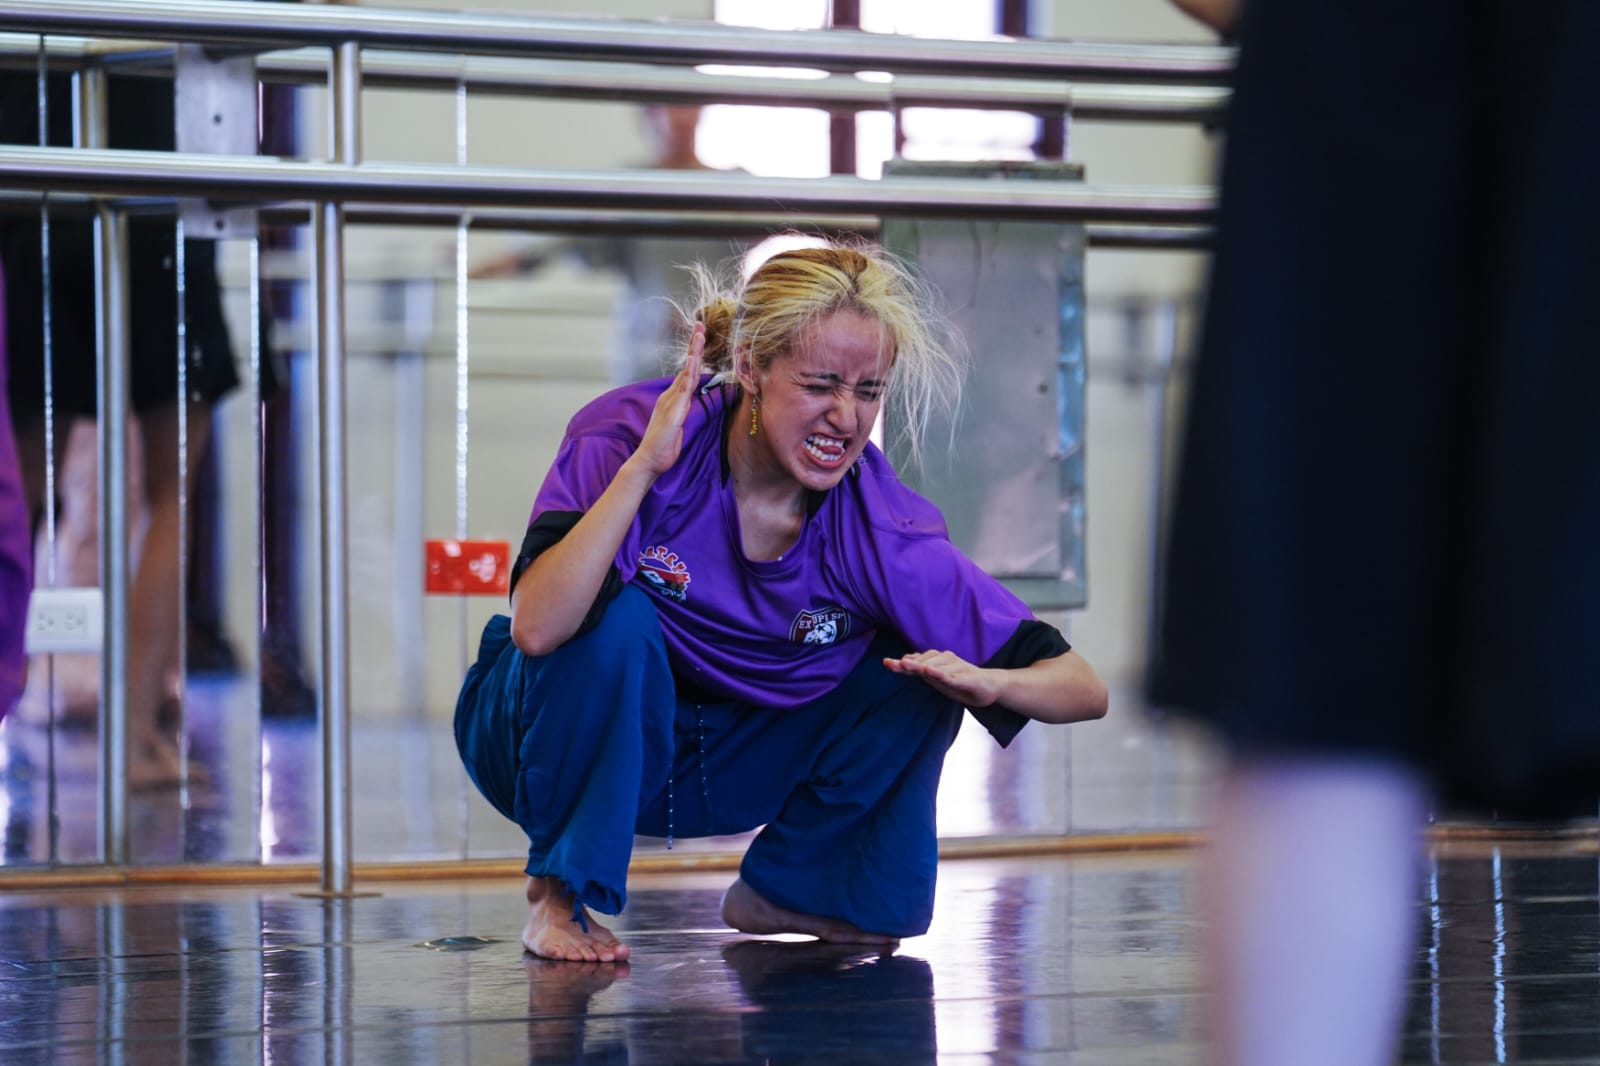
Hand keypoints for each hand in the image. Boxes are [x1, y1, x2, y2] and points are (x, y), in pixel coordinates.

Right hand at [630, 323, 704, 477]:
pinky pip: (684, 387)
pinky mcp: (673, 409)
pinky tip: (695, 359)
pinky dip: (690, 371)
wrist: (649, 460)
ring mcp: (671, 401)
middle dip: (694, 345)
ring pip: (686, 371)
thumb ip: (682, 413)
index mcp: (673, 399)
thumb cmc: (663, 447)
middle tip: (701, 325)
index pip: (687, 373)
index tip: (700, 339)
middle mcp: (671, 396)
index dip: (694, 355)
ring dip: (694, 351)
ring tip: (700, 333)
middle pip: (687, 366)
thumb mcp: (677, 426)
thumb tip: (687, 405)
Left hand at [882, 649, 1000, 707]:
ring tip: (905, 665)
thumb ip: (921, 670)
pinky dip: (940, 674)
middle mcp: (945, 663)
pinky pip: (951, 677)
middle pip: (924, 663)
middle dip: (908, 664)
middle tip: (894, 664)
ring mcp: (955, 670)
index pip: (915, 664)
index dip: (900, 664)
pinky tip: (930, 672)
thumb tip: (903, 659)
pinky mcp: (966, 679)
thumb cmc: (961, 681)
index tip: (886, 662)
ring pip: (936, 668)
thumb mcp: (938, 679)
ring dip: (921, 667)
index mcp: (936, 666)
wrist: (990, 685)